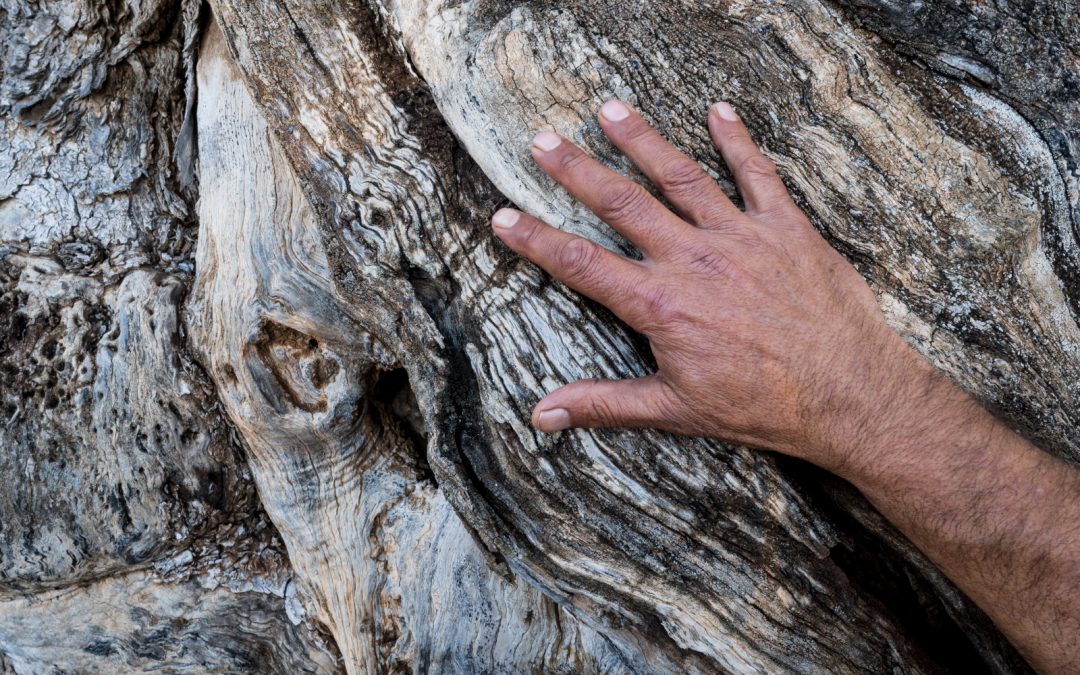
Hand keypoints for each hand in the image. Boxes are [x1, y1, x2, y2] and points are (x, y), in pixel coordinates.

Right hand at [492, 100, 929, 472]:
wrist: (849, 394)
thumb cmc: (762, 407)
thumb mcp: (674, 410)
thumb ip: (604, 403)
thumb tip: (542, 415)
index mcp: (660, 305)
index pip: (582, 264)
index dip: (536, 240)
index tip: (504, 216)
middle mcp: (693, 260)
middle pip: (622, 204)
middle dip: (577, 170)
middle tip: (544, 141)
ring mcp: (740, 238)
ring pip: (680, 177)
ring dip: (643, 141)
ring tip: (611, 110)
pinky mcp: (786, 228)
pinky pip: (758, 174)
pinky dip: (738, 141)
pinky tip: (719, 112)